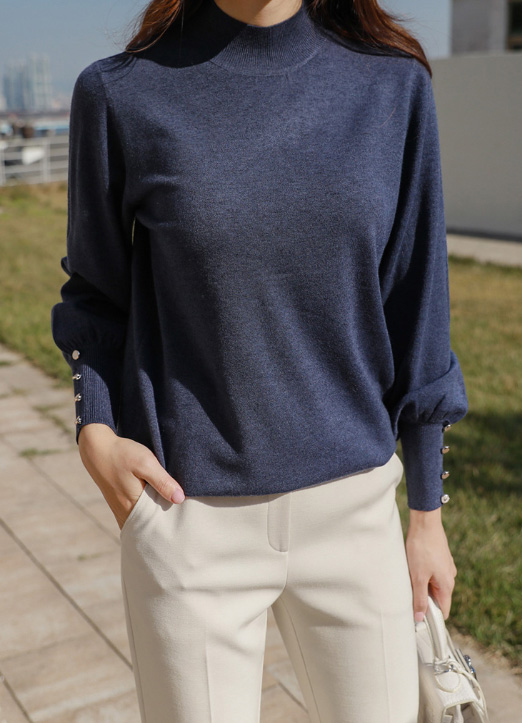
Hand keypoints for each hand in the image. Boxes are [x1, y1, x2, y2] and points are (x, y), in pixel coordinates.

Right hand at [78, 423, 185, 529]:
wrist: (97, 448)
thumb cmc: (122, 454)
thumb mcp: (145, 463)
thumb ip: (162, 481)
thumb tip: (179, 499)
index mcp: (133, 506)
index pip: (156, 525)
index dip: (170, 522)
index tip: (183, 518)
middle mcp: (125, 513)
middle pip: (149, 526)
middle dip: (164, 524)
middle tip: (180, 517)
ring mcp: (120, 509)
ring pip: (142, 521)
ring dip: (155, 518)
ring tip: (170, 510)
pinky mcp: (119, 504)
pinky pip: (135, 515)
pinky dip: (146, 513)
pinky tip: (156, 504)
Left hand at [405, 507, 456, 621]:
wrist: (425, 522)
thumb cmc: (421, 549)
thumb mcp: (417, 576)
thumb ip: (419, 598)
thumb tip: (419, 618)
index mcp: (447, 585)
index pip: (443, 611)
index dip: (432, 618)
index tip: (417, 618)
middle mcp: (450, 577)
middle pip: (438, 598)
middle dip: (424, 599)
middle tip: (408, 593)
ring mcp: (446, 566)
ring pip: (434, 584)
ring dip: (422, 585)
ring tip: (409, 576)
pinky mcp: (440, 557)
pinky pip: (432, 573)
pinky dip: (423, 573)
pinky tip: (413, 566)